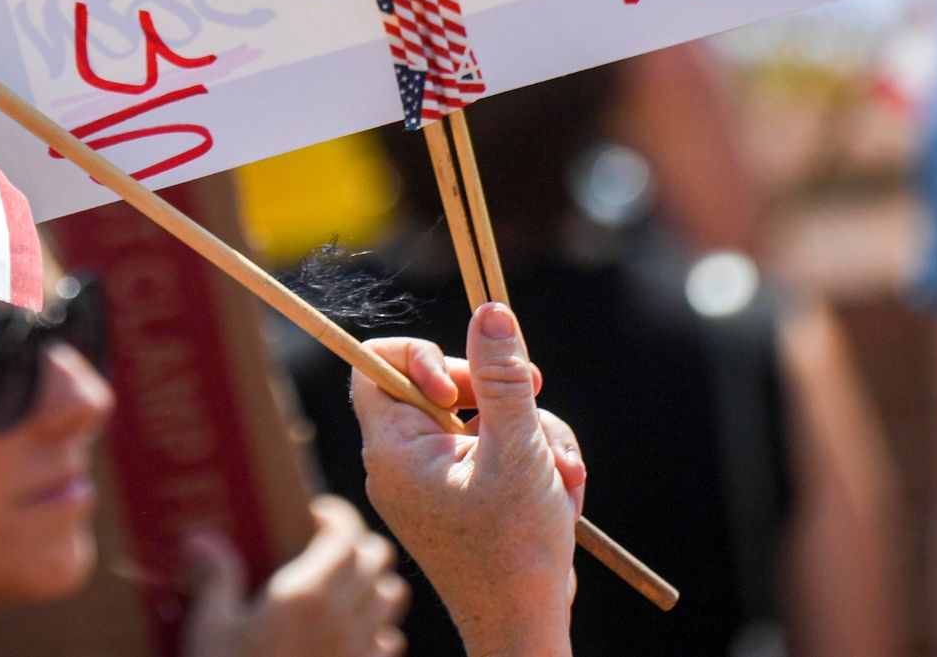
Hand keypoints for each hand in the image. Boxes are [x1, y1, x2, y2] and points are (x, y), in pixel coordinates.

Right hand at [181, 495, 407, 656]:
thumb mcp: (211, 628)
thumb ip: (217, 577)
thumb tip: (202, 538)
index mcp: (304, 594)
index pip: (346, 532)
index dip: (337, 515)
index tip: (316, 515)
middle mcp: (342, 618)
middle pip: (378, 557)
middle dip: (357, 545)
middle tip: (327, 549)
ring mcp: (359, 652)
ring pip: (392, 596)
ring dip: (373, 584)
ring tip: (343, 588)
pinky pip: (389, 643)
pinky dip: (377, 630)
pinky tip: (348, 636)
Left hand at [351, 304, 585, 656]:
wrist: (526, 627)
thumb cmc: (514, 550)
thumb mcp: (516, 451)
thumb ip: (503, 378)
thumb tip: (490, 312)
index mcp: (394, 449)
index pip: (374, 365)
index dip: (420, 354)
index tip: (464, 384)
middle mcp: (405, 460)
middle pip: (445, 385)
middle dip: (503, 394)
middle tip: (537, 396)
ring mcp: (436, 479)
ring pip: (483, 416)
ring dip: (533, 433)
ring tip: (562, 473)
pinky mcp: (466, 494)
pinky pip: (496, 449)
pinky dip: (532, 461)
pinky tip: (560, 492)